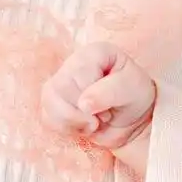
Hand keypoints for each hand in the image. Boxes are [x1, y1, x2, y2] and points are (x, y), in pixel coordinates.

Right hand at [41, 42, 155, 150]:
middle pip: (61, 88)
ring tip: (95, 122)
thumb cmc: (134, 96)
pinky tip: (84, 126)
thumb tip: (84, 103)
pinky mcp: (52, 102)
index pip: (80, 73)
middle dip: (85, 111)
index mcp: (94, 53)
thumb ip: (110, 93)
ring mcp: (59, 82)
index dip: (94, 95)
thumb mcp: (132, 91)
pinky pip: (47, 117)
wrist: (131, 118)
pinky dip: (67, 128)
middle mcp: (72, 63)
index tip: (114, 102)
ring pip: (50, 102)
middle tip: (106, 114)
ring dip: (75, 122)